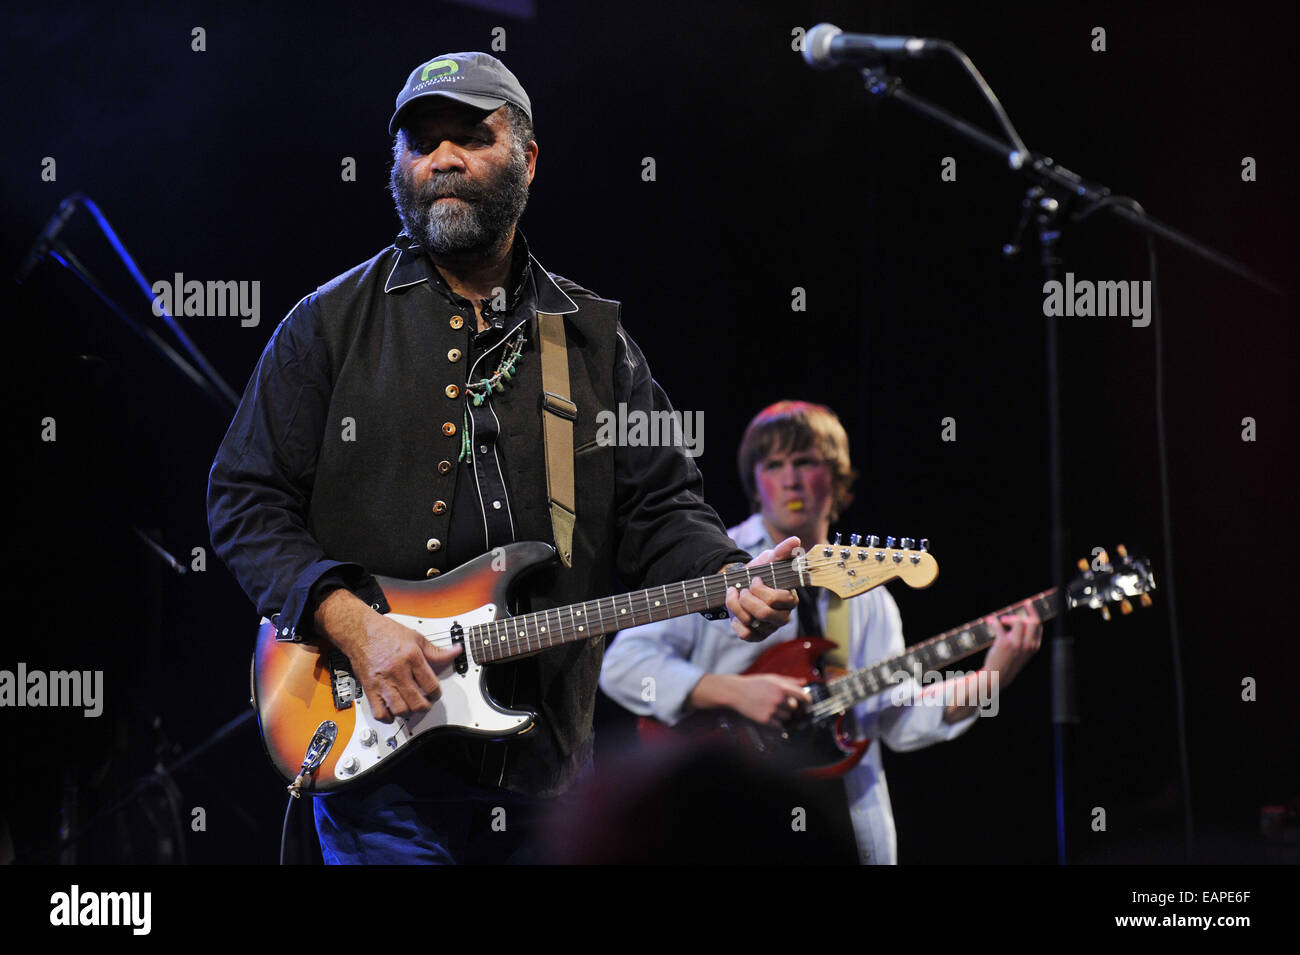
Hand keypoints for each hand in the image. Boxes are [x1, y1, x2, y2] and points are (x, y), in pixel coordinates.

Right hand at [316, 590, 462, 722]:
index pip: (431, 685)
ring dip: (409, 713)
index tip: (434, 693)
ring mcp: (383, 682)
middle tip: (425, 703)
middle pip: (417, 702)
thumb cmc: (385, 633)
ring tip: (411, 706)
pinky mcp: (369, 689)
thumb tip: (454, 653)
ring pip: (400, 710)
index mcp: (411, 657)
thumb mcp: (416, 637)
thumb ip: (436, 651)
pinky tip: (393, 711)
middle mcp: (397, 671)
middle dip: (425, 706)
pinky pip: (379, 712)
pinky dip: (388, 717)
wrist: (359, 631)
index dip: (436, 693)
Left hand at [725, 536, 801, 641]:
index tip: (755, 579)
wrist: (740, 584)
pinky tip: (736, 614)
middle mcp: (783, 616)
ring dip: (737, 606)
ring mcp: (770, 628)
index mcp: (790, 599)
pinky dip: (736, 622)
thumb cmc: (759, 573)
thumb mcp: (768, 559)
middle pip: (763, 613)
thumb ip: (782, 551)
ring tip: (735, 595)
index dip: (759, 589)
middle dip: (746, 598)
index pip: (775, 599)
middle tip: (743, 589)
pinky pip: (745, 635)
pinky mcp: (757, 636)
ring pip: (751, 622)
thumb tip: (795, 541)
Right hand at [725, 673, 810, 727]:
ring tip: (772, 707)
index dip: (808, 701)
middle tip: (782, 703)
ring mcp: (771, 710)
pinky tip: (770, 714)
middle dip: (791, 706)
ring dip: (783, 714)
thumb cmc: (754, 683)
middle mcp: (778, 699)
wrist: (736, 692)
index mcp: (781, 687)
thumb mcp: (772, 678)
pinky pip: (779, 725)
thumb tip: (804, 682)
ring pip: (787, 717)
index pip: (803, 696)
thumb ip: (789, 681)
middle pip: (794, 707)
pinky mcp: (765, 719)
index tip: (808, 704)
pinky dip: (777, 722)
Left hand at [979, 601, 1042, 688]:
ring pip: (1018, 622)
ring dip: (1008, 618)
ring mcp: (1017, 645)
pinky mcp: (1004, 644)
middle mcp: (1028, 645)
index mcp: (1034, 646)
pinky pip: (999, 625)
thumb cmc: (1009, 661)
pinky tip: (989, 621)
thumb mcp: (1022, 652)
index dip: (1033, 612)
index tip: (1027, 604)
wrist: (998, 676)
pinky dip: (993, 621)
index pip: (1039, 625)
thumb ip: (1025, 638)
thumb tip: (1019, 620)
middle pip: (1033, 621)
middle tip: (1008, 618)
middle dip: (1022, 614)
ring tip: (1000, 621)